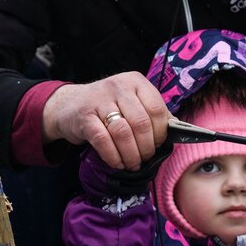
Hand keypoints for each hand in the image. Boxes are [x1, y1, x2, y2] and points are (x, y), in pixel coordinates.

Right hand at [42, 73, 169, 170]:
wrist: (69, 105)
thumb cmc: (108, 106)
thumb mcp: (131, 102)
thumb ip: (152, 112)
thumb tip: (176, 129)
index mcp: (135, 81)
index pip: (156, 108)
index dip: (161, 132)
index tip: (158, 145)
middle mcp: (118, 86)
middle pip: (141, 122)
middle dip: (146, 147)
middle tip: (145, 158)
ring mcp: (99, 100)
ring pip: (123, 133)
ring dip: (131, 155)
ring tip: (133, 164)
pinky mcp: (84, 117)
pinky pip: (103, 141)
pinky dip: (113, 156)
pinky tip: (117, 163)